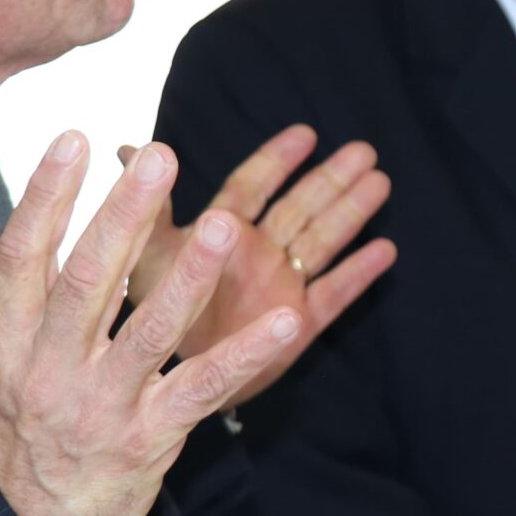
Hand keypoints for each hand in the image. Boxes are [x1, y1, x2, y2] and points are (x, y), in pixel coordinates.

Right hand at [0, 134, 304, 515]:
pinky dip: (244, 358)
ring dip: (189, 277)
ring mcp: (101, 407)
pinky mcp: (147, 442)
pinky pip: (201, 391)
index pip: (25, 256)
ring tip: (225, 226)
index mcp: (10, 342)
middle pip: (87, 281)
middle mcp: (50, 369)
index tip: (72, 136)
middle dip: (123, 216)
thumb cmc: (11, 438)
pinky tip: (285, 324)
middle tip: (160, 157)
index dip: (48, 195)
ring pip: (147, 332)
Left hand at [122, 124, 395, 405]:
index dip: (277, 160)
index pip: (252, 187)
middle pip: (299, 208)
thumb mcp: (148, 256)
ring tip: (380, 183)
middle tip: (364, 151)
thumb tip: (129, 150)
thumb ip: (149, 209)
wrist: (165, 381)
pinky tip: (385, 251)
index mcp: (221, 233)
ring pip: (321, 242)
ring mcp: (279, 287)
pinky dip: (357, 274)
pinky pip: (332, 295)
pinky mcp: (297, 325)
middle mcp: (256, 254)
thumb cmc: (153, 312)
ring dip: (350, 214)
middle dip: (330, 180)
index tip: (306, 134)